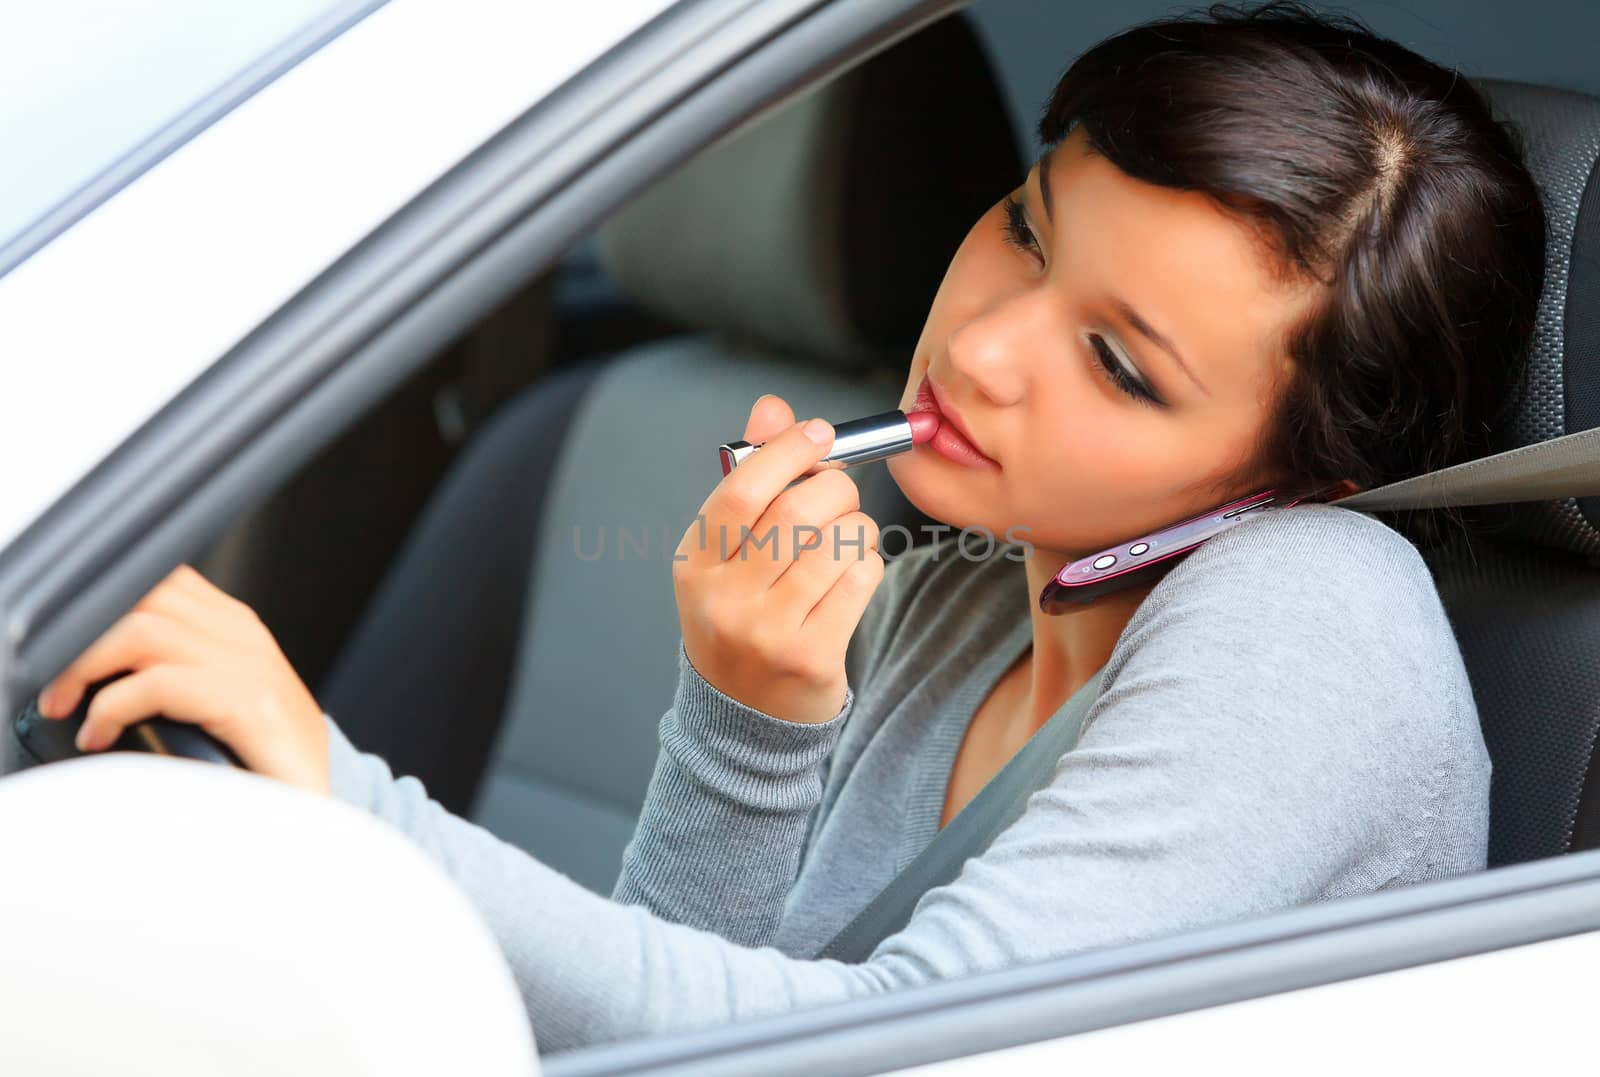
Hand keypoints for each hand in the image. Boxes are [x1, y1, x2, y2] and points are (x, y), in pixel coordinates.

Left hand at [36, 565, 329, 793]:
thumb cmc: (266, 753)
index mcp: (232, 625)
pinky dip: (112, 708)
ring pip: (140, 629)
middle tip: (52, 681)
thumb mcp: (219, 698)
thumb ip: (175, 668)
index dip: (98, 598)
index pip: (158, 577)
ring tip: (65, 705)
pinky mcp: (245, 700)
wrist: (323, 790)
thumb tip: (99, 672)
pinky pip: (158, 683)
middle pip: (141, 592)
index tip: (56, 641)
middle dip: (79, 632)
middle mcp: (238, 633)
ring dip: (84, 666)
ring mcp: (245, 662)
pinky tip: (100, 734)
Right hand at [673, 395, 884, 722]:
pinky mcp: (810, 655)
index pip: (742, 487)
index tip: (819, 432)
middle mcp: (724, 596)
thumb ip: (749, 477)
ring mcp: (766, 630)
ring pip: (838, 541)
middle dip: (836, 488)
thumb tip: (772, 408)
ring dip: (856, 529)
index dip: (788, 449)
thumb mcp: (728, 553)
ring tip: (844, 541)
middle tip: (839, 496)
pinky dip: (866, 566)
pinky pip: (860, 579)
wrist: (745, 719)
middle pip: (801, 508)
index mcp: (695, 561)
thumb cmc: (743, 617)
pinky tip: (849, 579)